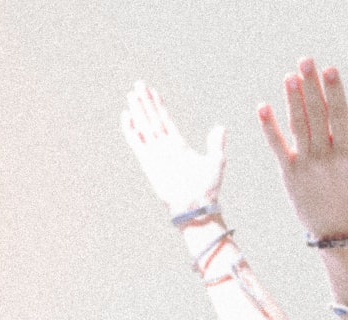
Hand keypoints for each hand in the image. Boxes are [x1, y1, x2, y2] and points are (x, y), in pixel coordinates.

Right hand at [121, 81, 225, 217]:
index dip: (159, 105)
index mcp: (180, 145)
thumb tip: (221, 127)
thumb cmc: (208, 188)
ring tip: (131, 94)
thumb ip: (216, 143)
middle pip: (152, 119)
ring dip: (137, 111)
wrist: (196, 206)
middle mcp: (165, 147)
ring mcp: (156, 154)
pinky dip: (130, 129)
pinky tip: (126, 116)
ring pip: (144, 127)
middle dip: (145, 102)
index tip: (153, 91)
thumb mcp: (216, 162)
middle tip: (139, 84)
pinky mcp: (148, 163)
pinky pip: (136, 143)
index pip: (166, 120)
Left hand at [258, 58, 347, 238]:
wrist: (337, 230)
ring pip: (297, 127)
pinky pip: (277, 147)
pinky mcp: (289, 173)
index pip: (340, 116)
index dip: (334, 92)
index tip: (330, 70)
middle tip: (306, 61)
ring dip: (292, 100)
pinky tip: (263, 107)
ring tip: (289, 76)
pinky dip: (269, 127)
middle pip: (316, 115)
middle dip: (311, 87)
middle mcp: (325, 158)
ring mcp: (305, 165)